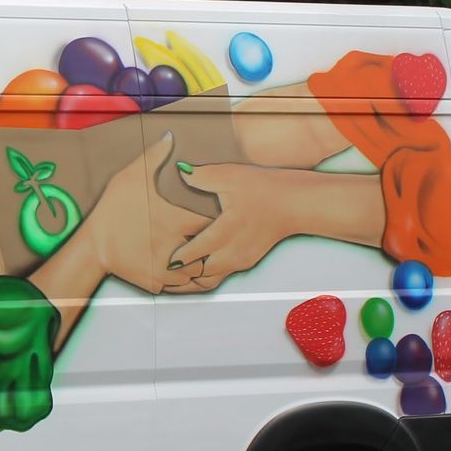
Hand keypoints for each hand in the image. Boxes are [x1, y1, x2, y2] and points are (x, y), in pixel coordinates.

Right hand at [91, 134, 210, 293]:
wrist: (91, 244)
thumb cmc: (113, 209)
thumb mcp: (132, 177)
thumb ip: (155, 156)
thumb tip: (170, 136)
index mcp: (177, 220)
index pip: (214, 223)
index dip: (219, 221)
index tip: (218, 217)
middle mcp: (177, 245)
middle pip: (211, 251)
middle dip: (212, 246)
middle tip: (211, 239)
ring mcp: (167, 267)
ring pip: (198, 272)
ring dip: (198, 265)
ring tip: (196, 256)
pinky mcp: (156, 282)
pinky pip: (179, 286)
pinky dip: (182, 280)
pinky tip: (178, 269)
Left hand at [163, 162, 292, 291]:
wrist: (294, 204)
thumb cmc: (265, 188)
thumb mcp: (232, 176)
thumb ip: (204, 176)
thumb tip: (180, 170)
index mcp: (228, 229)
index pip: (195, 251)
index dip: (175, 258)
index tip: (156, 257)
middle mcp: (234, 250)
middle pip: (199, 272)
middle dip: (179, 273)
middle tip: (157, 270)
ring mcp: (241, 259)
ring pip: (209, 279)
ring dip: (191, 278)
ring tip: (169, 276)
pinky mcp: (245, 262)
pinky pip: (220, 277)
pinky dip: (204, 276)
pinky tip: (190, 269)